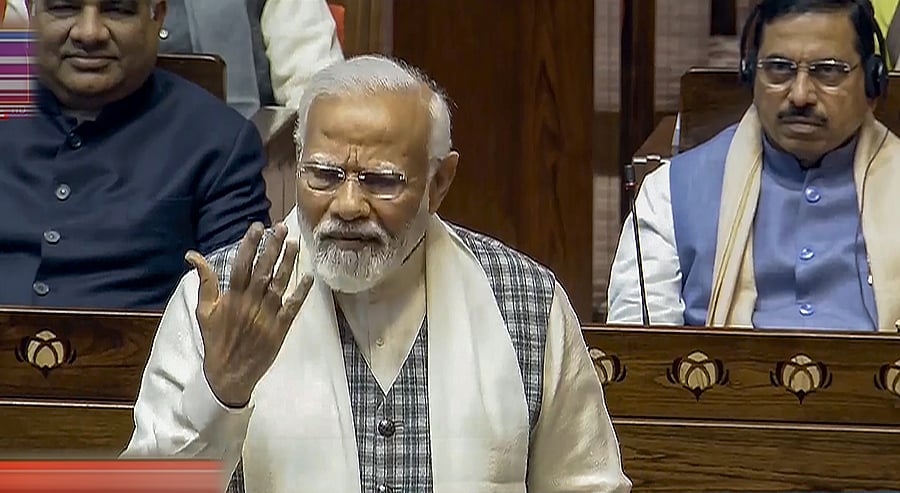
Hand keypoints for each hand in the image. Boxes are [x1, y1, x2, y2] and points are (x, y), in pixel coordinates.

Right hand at [185, 222, 313, 406]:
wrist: (228, 375)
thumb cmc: (216, 340)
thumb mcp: (204, 311)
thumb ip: (204, 282)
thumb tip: (192, 255)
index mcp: (232, 298)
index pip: (241, 265)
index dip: (250, 245)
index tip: (258, 227)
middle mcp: (250, 304)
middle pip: (263, 270)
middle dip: (273, 248)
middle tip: (283, 228)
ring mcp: (266, 316)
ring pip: (279, 284)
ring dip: (288, 264)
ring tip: (295, 244)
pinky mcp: (280, 329)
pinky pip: (292, 308)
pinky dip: (301, 293)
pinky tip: (309, 277)